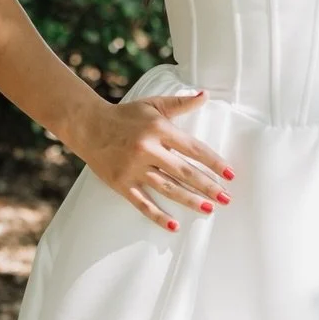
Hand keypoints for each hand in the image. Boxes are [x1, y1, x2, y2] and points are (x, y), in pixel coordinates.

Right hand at [78, 88, 234, 231]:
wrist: (87, 125)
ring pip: (167, 188)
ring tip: (209, 209)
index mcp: (159, 130)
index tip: (230, 175)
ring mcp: (133, 168)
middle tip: (227, 198)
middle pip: (184, 172)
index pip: (193, 149)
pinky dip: (157, 215)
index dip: (214, 162)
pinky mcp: (121, 183)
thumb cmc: (125, 115)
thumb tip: (206, 95)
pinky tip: (174, 225)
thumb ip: (181, 103)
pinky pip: (142, 203)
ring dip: (190, 201)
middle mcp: (148, 149)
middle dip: (208, 186)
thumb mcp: (153, 105)